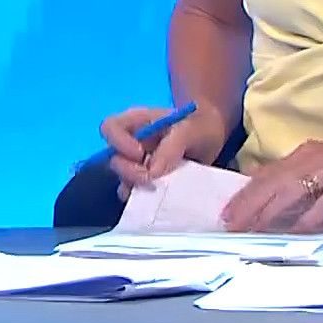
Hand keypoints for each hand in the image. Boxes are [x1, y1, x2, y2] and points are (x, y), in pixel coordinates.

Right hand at [100, 104, 229, 198]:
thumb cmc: (199, 126)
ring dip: (136, 188)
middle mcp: (131, 142)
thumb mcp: (190, 130)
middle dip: (129, 172)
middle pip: (113, 158)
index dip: (118, 142)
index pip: (110, 128)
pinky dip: (144, 200)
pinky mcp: (146, 182)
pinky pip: (136, 193)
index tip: (140, 155)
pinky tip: (159, 200)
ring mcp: (137, 164)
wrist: (211, 138)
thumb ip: (171, 147)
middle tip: (150, 180)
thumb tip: (151, 172)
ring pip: (123, 179)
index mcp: (136, 122)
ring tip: (157, 191)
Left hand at [220, 138, 322, 232]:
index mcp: (307, 152)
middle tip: (229, 225)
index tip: (226, 212)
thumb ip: (303, 177)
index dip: (245, 194)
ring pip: (290, 192)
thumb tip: (271, 193)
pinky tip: (293, 233)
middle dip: (248, 205)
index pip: (267, 174)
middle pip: (272, 183)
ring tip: (252, 230)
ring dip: (268, 213)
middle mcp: (314, 157)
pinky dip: (306, 220)